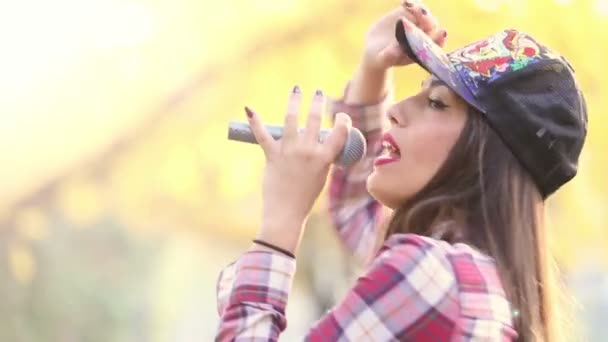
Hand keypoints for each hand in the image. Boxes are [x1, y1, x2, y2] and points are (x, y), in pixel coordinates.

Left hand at [246, 86, 351, 253]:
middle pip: (315, 120)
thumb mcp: (321, 177)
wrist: (286, 213)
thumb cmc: (305, 198)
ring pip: (292, 119)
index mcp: (324, 158)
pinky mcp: (272, 156)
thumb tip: (315, 143)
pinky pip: (262, 135)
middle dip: (318, 102)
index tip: (342, 115)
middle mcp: (308, 151)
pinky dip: (255, 122)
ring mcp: (289, 152)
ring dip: (294, 101)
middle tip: (319, 92)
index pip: (340, 134)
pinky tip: (250, 108)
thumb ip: (320, 158)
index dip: (343, 121)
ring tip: (297, 90)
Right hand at [362, 1, 446, 71]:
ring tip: (409, 5)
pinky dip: (412, 2)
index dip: (440, 38)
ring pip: (424, 13)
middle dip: (428, 19)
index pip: (436, 43)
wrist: (376, 49)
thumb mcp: (383, 60)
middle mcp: (424, 35)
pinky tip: (404, 2)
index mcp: (423, 49)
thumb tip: (395, 50)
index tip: (442, 33)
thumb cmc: (382, 59)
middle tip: (421, 14)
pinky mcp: (409, 12)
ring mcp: (417, 22)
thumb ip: (390, 56)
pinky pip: (414, 4)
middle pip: (432, 25)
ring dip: (419, 8)